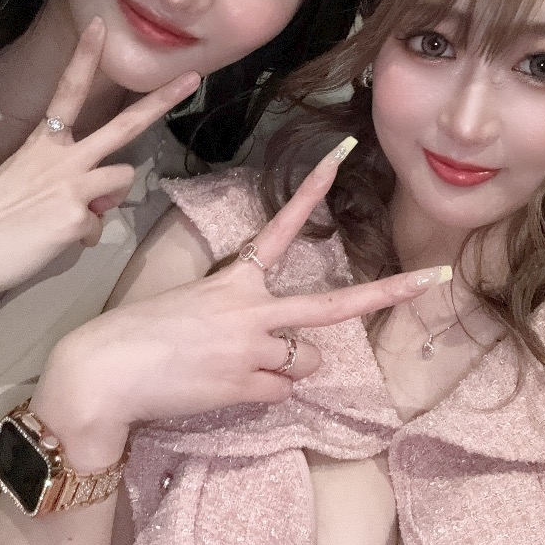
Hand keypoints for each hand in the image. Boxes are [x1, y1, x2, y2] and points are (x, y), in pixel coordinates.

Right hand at [0, 17, 199, 301]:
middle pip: (125, 124)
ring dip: (105, 201)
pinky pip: (98, 228)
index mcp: (46, 142)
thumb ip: (68, 178)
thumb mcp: (28, 180)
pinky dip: (80, 239)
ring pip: (122, 178)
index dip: (85, 57)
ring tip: (67, 217)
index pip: (68, 90)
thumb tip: (96, 199)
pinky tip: (52, 241)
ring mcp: (74, 185)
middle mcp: (65, 156)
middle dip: (162, 101)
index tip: (100, 26)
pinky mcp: (77, 217)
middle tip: (192, 78)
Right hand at [33, 141, 447, 468]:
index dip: (314, 187)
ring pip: (306, 361)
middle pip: (335, 307)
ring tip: (235, 364)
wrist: (106, 372)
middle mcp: (256, 310)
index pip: (283, 224)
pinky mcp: (248, 388)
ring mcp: (256, 350)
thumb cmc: (143, 330)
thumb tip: (294, 352)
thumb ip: (248, 316)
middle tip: (438, 276)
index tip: (343, 152)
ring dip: (285, 365)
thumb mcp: (196, 304)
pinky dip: (262, 391)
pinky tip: (225, 385)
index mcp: (236, 277)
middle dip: (391, 292)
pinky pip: (281, 391)